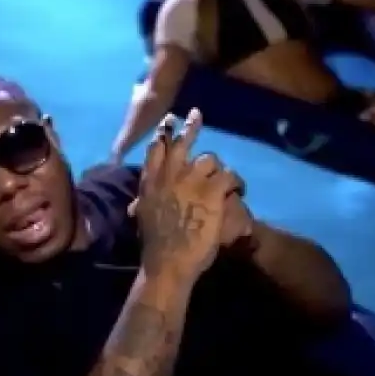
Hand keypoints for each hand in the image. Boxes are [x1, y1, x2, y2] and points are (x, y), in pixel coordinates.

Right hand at [133, 108, 235, 282]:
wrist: (168, 261)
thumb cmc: (154, 245)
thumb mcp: (143, 218)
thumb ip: (142, 205)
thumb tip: (135, 206)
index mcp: (150, 182)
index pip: (156, 149)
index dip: (163, 134)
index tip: (168, 122)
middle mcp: (169, 175)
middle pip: (181, 142)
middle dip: (188, 127)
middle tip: (195, 114)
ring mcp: (191, 180)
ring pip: (209, 159)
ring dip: (218, 169)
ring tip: (225, 180)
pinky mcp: (211, 191)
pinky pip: (229, 176)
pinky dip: (237, 182)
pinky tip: (240, 190)